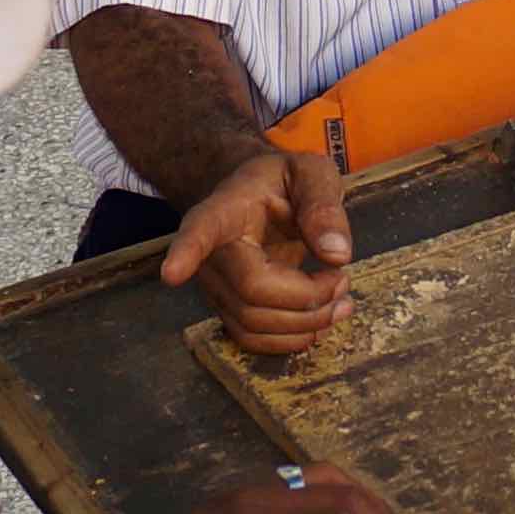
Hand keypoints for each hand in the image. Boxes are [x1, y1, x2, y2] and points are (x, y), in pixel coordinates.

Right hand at [161, 144, 351, 354]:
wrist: (257, 199)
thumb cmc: (283, 183)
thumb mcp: (311, 174)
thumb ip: (323, 205)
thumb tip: (336, 254)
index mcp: (224, 210)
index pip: (200, 231)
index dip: (186, 252)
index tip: (172, 273)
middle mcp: (210, 254)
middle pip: (251, 292)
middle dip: (308, 297)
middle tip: (342, 279)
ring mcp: (215, 287)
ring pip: (252, 324)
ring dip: (305, 324)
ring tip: (340, 301)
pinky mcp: (228, 310)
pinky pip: (252, 340)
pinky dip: (291, 340)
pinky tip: (319, 321)